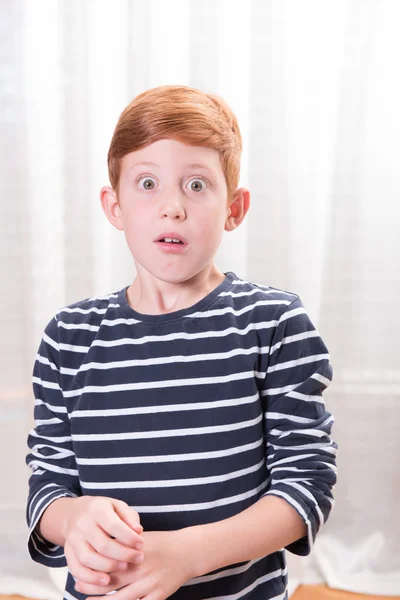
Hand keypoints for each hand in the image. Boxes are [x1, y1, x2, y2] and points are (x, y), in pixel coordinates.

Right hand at [64, 496, 143, 587]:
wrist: (74, 512)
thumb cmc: (102, 510)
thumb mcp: (117, 505)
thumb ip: (129, 517)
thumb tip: (138, 531)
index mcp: (97, 509)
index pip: (113, 525)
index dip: (129, 537)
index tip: (141, 544)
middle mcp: (82, 524)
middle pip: (102, 545)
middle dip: (123, 554)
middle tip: (138, 558)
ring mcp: (73, 539)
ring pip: (88, 559)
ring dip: (109, 567)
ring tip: (125, 567)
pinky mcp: (68, 552)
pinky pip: (76, 569)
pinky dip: (90, 578)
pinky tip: (106, 580)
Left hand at [74, 530, 194, 599]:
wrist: (188, 551)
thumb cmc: (162, 543)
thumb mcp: (141, 538)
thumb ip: (123, 543)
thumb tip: (99, 546)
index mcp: (135, 551)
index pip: (108, 560)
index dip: (92, 567)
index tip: (79, 569)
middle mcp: (141, 568)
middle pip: (110, 580)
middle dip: (92, 586)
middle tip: (78, 587)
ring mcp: (149, 584)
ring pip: (121, 599)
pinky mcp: (158, 596)